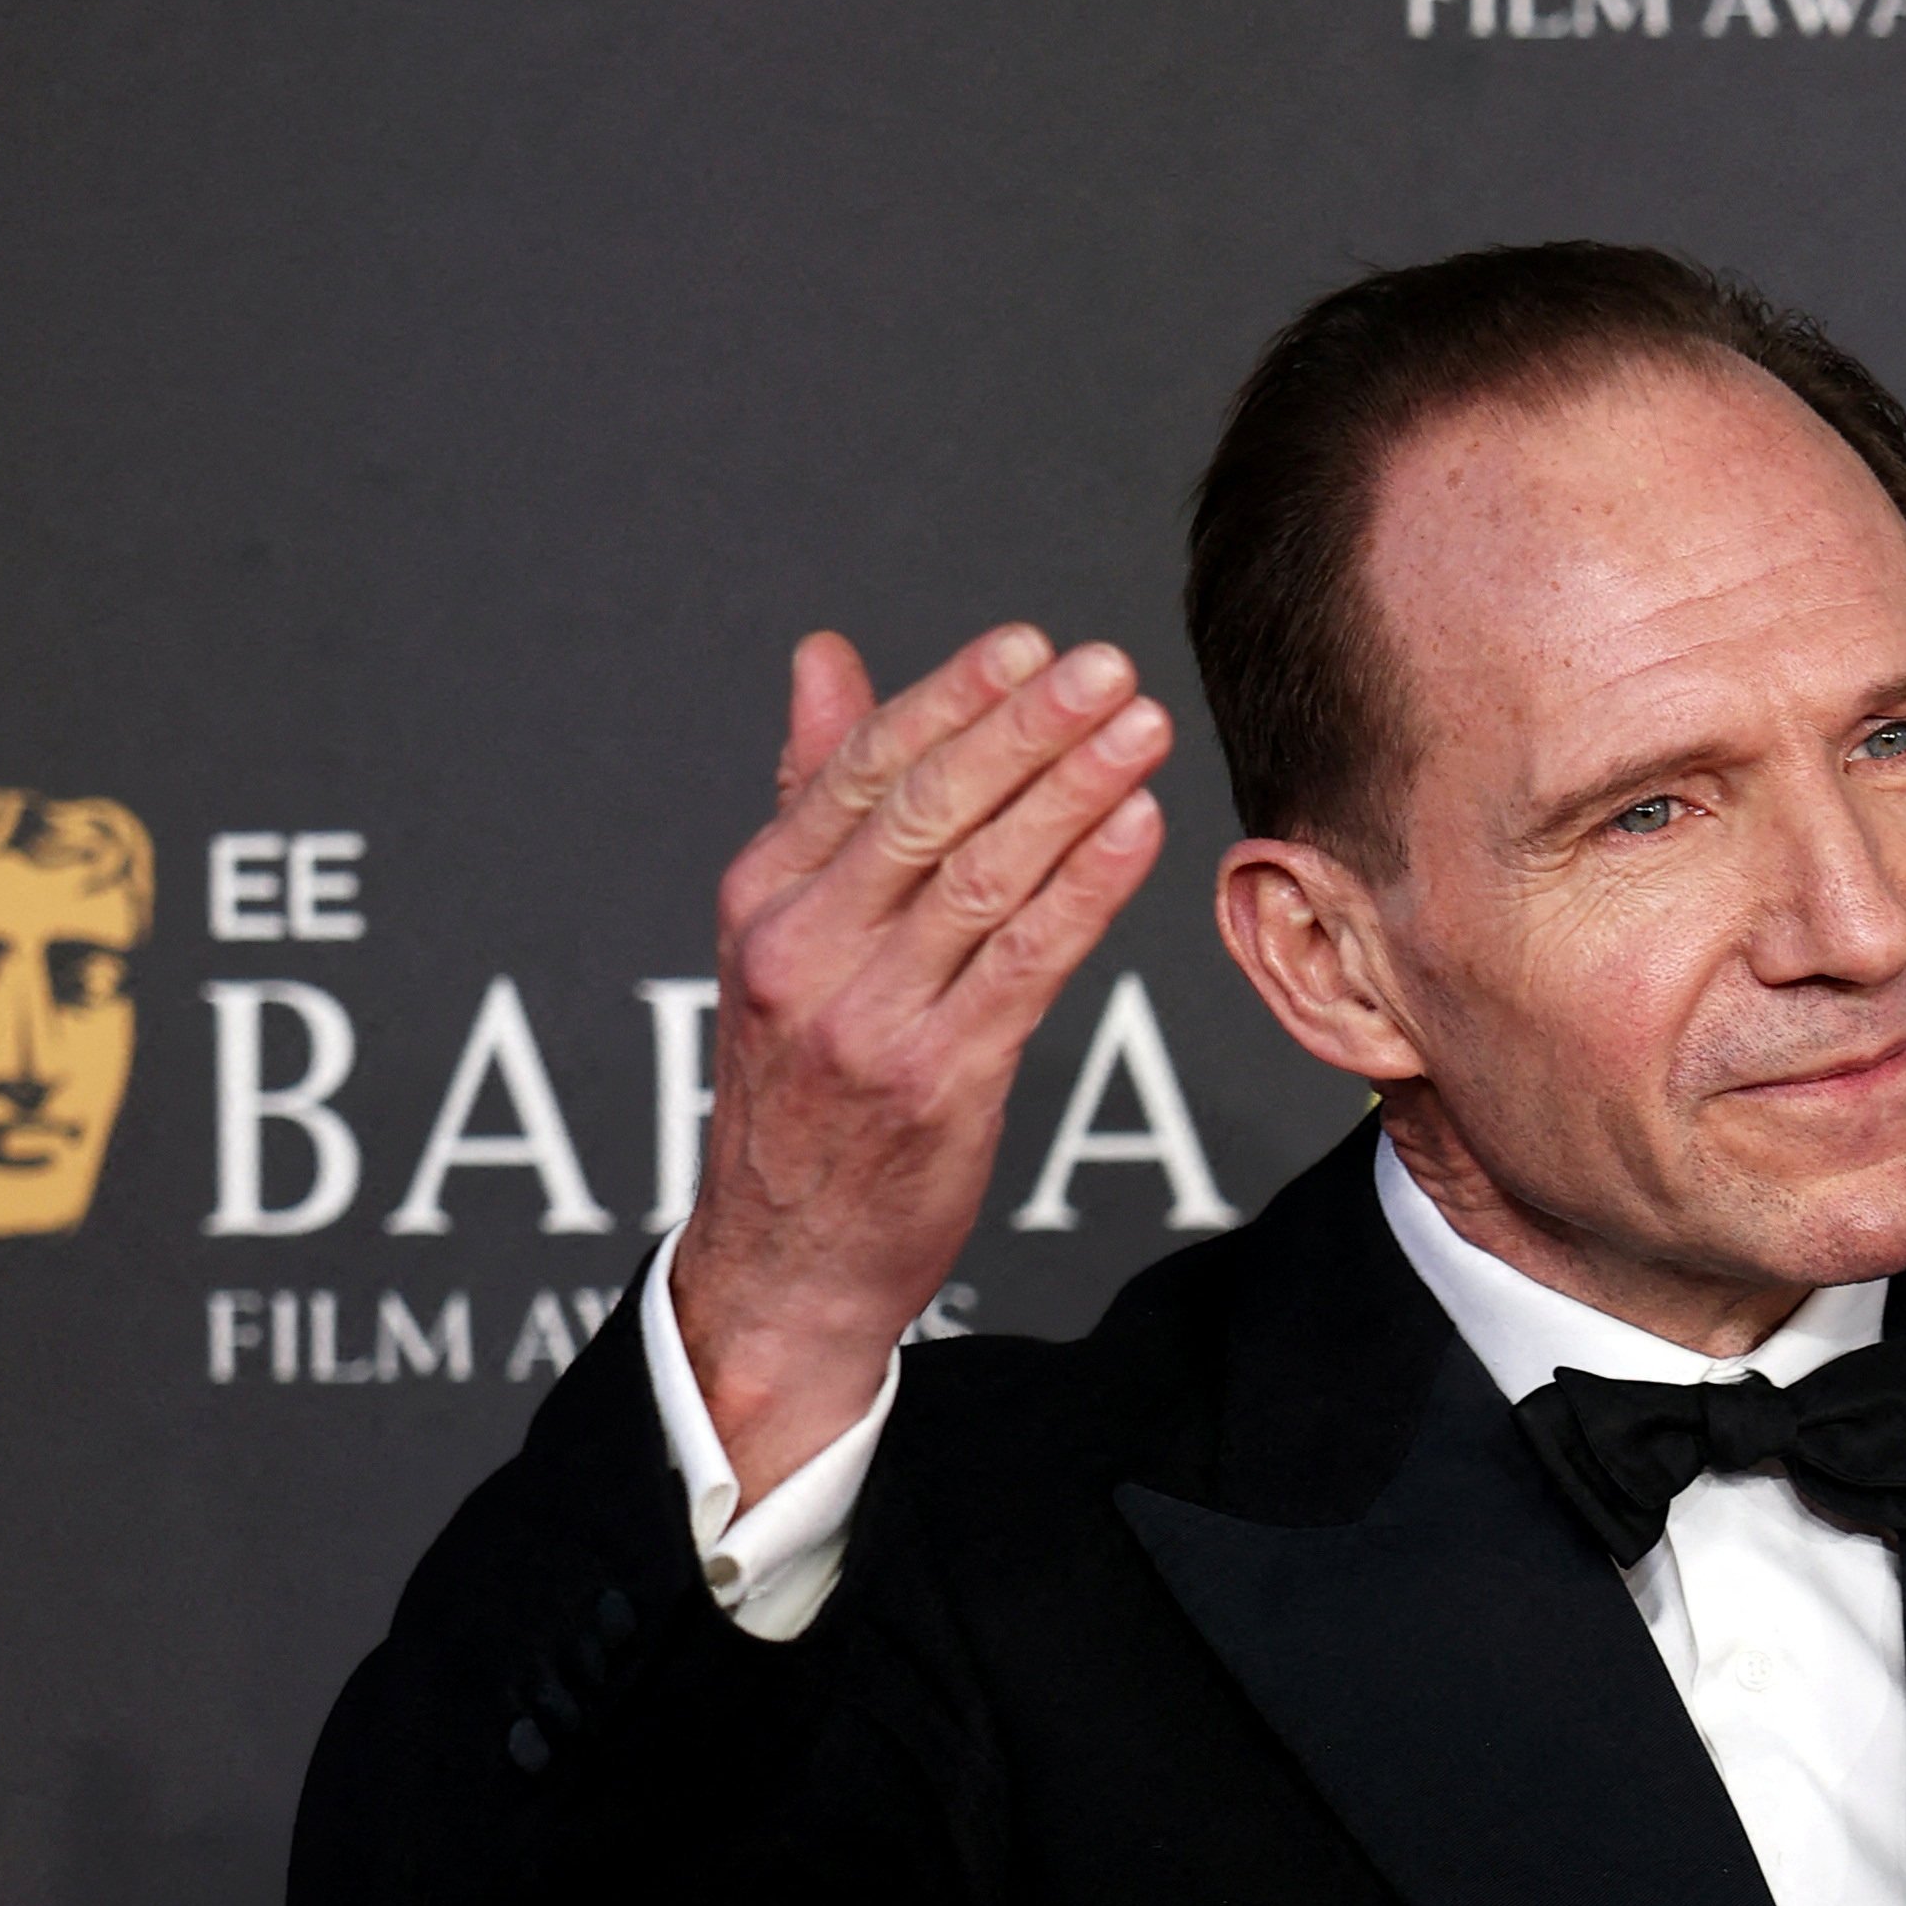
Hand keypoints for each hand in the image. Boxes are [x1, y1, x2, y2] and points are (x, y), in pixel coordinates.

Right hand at [672, 627, 1173, 1501]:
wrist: (783, 1261)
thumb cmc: (800, 1087)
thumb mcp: (780, 932)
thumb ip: (814, 792)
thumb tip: (826, 656)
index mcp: (762, 898)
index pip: (866, 770)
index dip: (954, 697)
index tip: (1034, 643)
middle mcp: (802, 948)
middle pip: (930, 809)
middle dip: (1027, 728)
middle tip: (1110, 667)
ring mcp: (865, 1017)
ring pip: (985, 877)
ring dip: (1074, 792)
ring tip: (1144, 729)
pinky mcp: (936, 1081)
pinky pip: (1025, 963)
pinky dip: (1086, 888)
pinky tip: (1139, 829)